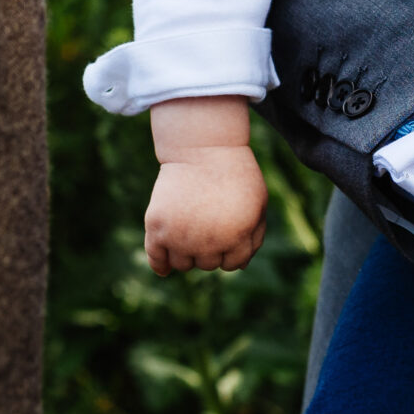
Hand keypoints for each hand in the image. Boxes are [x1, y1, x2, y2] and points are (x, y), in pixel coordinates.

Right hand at [143, 98, 266, 273]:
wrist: (203, 146)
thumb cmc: (233, 173)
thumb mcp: (257, 202)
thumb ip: (254, 236)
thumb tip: (240, 266)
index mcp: (237, 237)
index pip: (232, 264)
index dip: (230, 249)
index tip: (225, 230)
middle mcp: (209, 243)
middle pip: (207, 264)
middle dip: (209, 248)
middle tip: (205, 221)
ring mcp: (181, 237)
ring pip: (182, 264)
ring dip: (185, 252)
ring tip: (188, 226)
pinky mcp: (157, 227)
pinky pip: (156, 260)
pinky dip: (160, 264)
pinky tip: (164, 266)